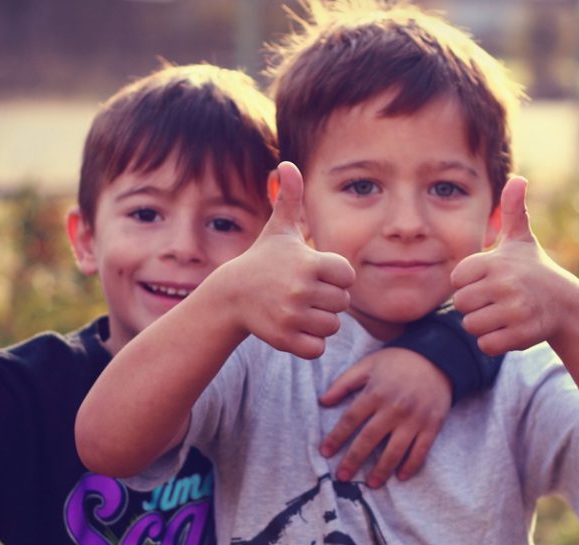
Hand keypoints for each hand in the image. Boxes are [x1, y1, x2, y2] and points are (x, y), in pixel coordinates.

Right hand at [226, 161, 354, 358]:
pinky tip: (294, 327)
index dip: (334, 276)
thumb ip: (290, 197)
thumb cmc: (262, 260)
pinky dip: (309, 342)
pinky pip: (317, 348)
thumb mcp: (278, 229)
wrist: (231, 295)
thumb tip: (287, 163)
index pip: (347, 276)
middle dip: (327, 300)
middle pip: (342, 303)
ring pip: (331, 326)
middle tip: (303, 293)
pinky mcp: (285, 339)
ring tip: (298, 309)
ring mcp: (293, 316)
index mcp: (309, 264)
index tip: (313, 273)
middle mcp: (302, 290)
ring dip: (319, 321)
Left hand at [319, 348, 450, 486]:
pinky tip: (400, 476)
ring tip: (370, 484)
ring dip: (382, 470)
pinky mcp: (432, 425)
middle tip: (342, 477)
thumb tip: (322, 401)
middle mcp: (394, 408)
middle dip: (353, 460)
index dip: (336, 437)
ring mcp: (415, 419)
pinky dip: (411, 465)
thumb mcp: (368, 365)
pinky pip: (421, 450)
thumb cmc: (398, 361)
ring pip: (395, 450)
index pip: (351, 419)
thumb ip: (344, 382)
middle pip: (369, 439)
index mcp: (376, 393)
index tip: (325, 452)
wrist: (439, 357)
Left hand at [451, 176, 578, 355]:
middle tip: (496, 300)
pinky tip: (509, 330)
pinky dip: (494, 342)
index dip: (470, 283)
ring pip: (471, 327)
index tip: (489, 281)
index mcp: (496, 261)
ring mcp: (514, 310)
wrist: (566, 303)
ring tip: (503, 314)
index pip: (457, 280)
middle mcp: (505, 284)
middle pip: (461, 306)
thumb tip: (518, 178)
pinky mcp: (521, 335)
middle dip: (475, 307)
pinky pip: (486, 345)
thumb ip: (513, 210)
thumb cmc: (534, 270)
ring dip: (484, 325)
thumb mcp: (521, 240)